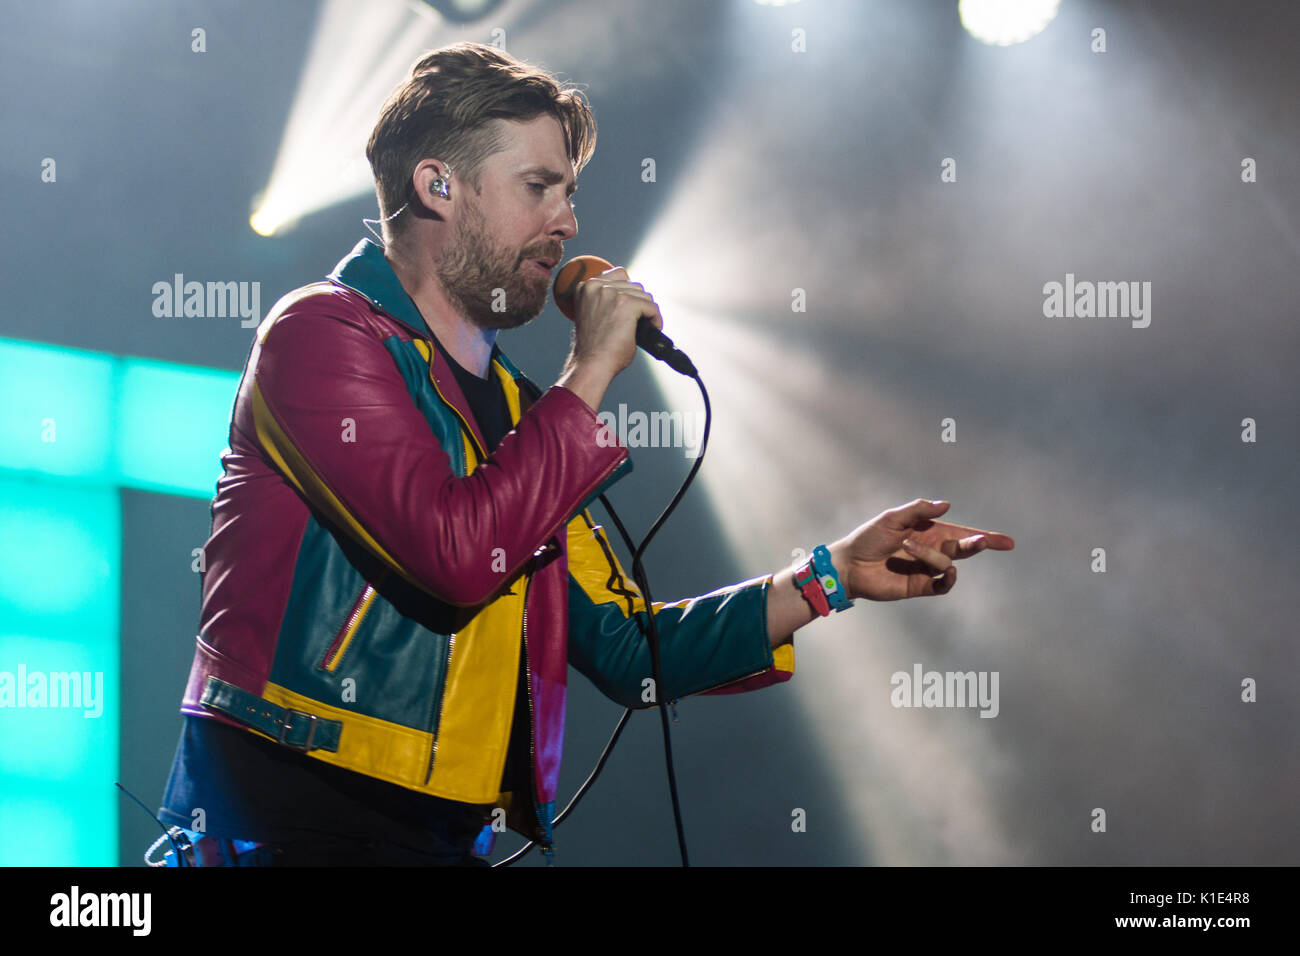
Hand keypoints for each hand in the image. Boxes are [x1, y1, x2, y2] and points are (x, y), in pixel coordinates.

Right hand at [569, 266, 662, 376]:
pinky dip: (655, 319)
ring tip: (646, 326)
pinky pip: (651, 307)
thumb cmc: (593, 348)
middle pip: (633, 285)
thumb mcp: (594, 315)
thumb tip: (632, 299)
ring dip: (647, 311)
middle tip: (640, 321)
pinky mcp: (627, 304)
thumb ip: (607, 302)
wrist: (592, 364)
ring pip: (644, 295)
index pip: (618, 275)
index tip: (632, 306)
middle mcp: (597, 286)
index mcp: (586, 287)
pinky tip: (652, 328)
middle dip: (639, 304)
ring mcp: (612, 293)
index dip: (628, 291)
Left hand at [829, 499, 1013, 600]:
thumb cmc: (868, 538)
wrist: (849, 564)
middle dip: (978, 544)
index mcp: (928, 531)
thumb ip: (918, 510)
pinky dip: (948, 579)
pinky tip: (946, 571)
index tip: (1007, 542)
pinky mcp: (920, 586)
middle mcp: (932, 550)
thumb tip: (947, 505)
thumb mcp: (892, 518)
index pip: (962, 533)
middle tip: (983, 541)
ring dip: (931, 554)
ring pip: (947, 563)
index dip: (985, 537)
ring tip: (906, 548)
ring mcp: (927, 569)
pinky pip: (943, 585)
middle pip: (964, 547)